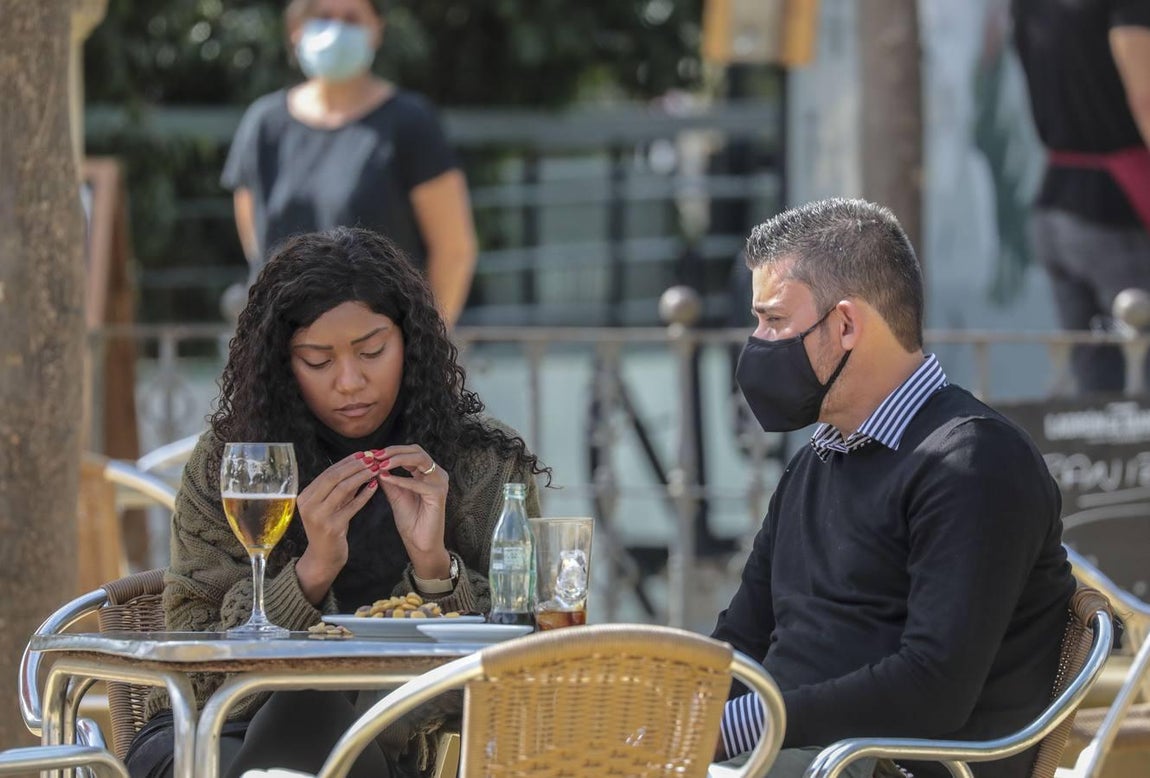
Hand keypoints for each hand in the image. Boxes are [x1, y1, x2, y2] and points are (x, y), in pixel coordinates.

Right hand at [294, 453, 377, 602]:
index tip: (363, 453)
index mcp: (305, 496)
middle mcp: (308, 505)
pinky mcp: (332, 527)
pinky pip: (351, 507)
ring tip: (376, 469)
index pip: (328, 473)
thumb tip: (359, 464)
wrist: (323, 558)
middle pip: (334, 477)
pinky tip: (375, 486)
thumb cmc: (329, 528)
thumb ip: (340, 487)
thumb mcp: (331, 505)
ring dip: (361, 476)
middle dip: (355, 465)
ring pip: (342, 489)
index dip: (347, 461)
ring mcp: (318, 516)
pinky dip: (364, 495)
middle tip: (372, 458)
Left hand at [373, 444, 450, 578]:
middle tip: (374, 456)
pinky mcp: (438, 494)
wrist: (419, 542)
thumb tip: (373, 463)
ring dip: (397, 460)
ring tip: (379, 464)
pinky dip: (400, 480)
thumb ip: (387, 478)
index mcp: (427, 473)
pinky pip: (418, 483)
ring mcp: (439, 483)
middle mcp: (436, 474)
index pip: (410, 451)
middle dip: (393, 451)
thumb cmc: (410, 520)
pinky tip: (386, 479)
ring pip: (420, 460)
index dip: (390, 450)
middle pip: (416, 450)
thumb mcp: (395, 494)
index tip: (371, 454)